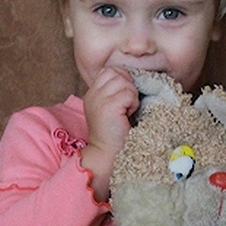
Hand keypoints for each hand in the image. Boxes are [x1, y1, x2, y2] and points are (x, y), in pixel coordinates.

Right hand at [79, 67, 138, 200]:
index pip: (109, 71)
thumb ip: (114, 93)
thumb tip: (131, 79)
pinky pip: (128, 94)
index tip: (125, 96)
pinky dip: (133, 104)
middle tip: (127, 105)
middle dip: (128, 86)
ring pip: (124, 81)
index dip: (122, 78)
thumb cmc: (114, 134)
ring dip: (132, 95)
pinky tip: (128, 116)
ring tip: (128, 111)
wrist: (107, 154)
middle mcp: (92, 94)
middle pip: (116, 73)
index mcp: (91, 94)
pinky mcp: (109, 106)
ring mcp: (99, 99)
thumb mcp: (109, 109)